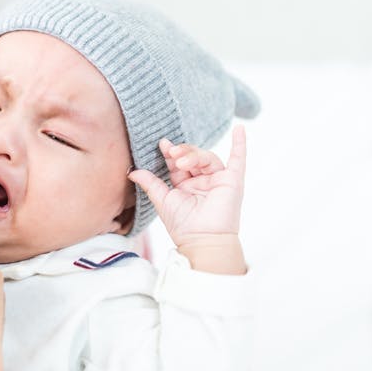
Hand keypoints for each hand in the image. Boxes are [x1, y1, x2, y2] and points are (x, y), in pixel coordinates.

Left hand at [129, 125, 247, 273]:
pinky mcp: (233, 181)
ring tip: (181, 160)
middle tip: (171, 152)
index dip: (171, 153)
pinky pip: (238, 159)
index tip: (162, 144)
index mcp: (186, 185)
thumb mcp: (162, 200)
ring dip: (194, 155)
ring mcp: (219, 180)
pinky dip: (240, 144)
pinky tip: (240, 129)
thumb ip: (150, 183)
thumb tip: (131, 171)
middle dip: (182, 152)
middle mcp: (203, 181)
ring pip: (207, 158)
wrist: (202, 241)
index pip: (178, 163)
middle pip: (193, 157)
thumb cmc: (183, 225)